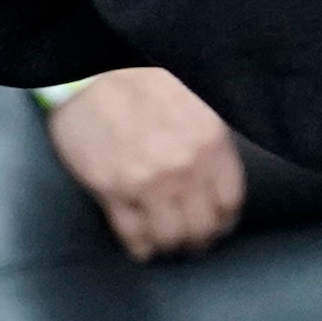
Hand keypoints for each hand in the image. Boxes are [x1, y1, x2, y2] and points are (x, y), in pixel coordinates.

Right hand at [42, 68, 249, 261]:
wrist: (91, 73)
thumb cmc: (143, 81)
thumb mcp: (194, 102)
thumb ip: (208, 140)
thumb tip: (216, 178)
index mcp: (210, 140)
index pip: (230, 201)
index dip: (224, 220)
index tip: (216, 224)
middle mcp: (185, 165)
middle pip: (202, 227)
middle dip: (198, 240)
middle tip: (191, 242)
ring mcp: (148, 180)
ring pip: (169, 237)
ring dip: (170, 246)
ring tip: (167, 244)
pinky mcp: (112, 190)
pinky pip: (133, 236)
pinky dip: (141, 247)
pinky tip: (142, 246)